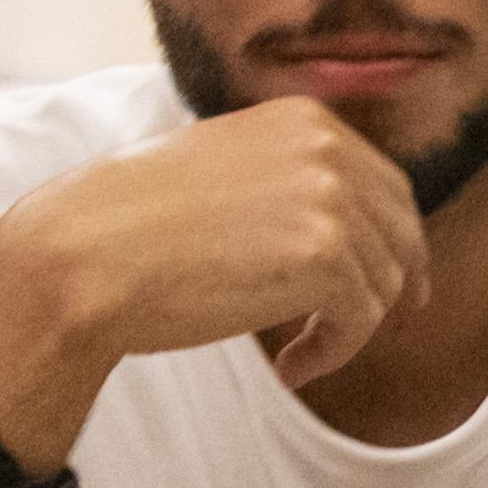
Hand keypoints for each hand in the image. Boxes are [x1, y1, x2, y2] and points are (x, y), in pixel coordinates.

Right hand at [0, 100, 426, 393]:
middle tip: (372, 329)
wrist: (86, 253)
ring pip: (381, 283)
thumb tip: (331, 228)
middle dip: (395, 285)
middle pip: (401, 231)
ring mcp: (330, 200)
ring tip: (298, 356)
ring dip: (346, 330)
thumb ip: (280, 179)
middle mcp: (326, 149)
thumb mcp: (219, 168)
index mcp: (303, 120)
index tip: (389, 282)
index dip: (394, 240)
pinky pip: (358, 321)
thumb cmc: (128, 223)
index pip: (385, 185)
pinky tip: (290, 367)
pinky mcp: (324, 258)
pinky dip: (331, 352)